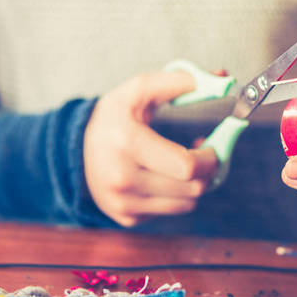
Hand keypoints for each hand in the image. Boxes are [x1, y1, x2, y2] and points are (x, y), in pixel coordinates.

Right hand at [84, 70, 216, 226]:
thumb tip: (221, 79)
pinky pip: (169, 213)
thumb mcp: (138, 90)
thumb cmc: (114, 118)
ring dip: (194, 185)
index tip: (212, 145)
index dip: (211, 158)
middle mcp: (122, 179)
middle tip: (206, 154)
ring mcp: (123, 203)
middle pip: (192, 189)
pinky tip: (165, 178)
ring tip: (184, 165)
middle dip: (208, 171)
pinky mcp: (126, 217)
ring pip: (186, 205)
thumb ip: (179, 80)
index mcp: (127, 144)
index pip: (187, 166)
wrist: (75, 149)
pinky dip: (175, 197)